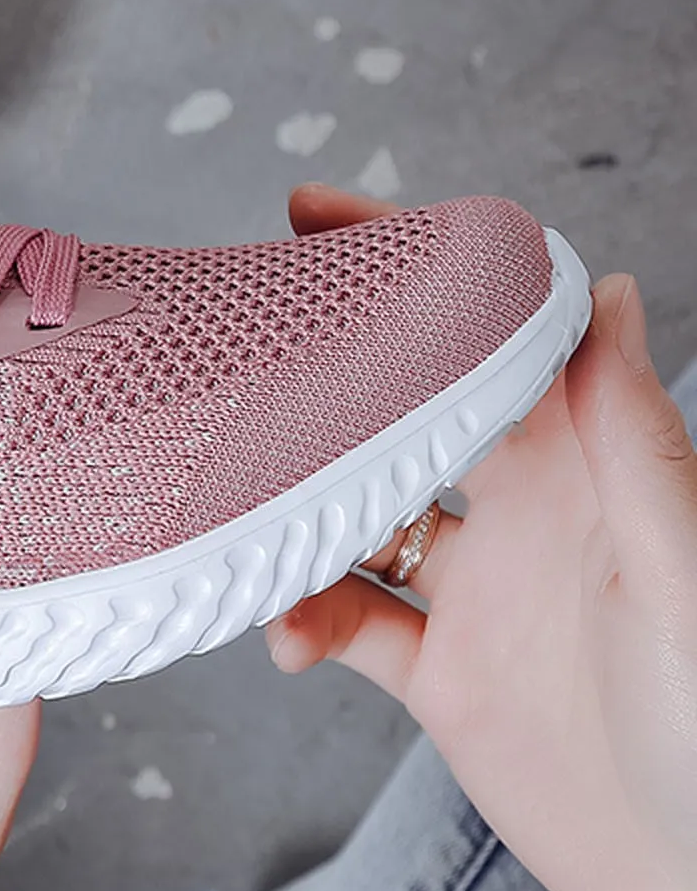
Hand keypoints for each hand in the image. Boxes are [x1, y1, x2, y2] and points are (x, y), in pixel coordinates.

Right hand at [269, 185, 696, 890]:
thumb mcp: (680, 573)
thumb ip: (634, 443)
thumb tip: (604, 292)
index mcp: (588, 468)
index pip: (488, 339)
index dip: (408, 271)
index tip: (319, 221)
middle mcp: (525, 513)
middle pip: (400, 411)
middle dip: (322, 373)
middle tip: (237, 342)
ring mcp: (476, 591)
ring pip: (354, 512)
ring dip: (294, 513)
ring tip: (248, 525)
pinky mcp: (439, 669)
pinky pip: (347, 619)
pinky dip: (301, 619)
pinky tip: (285, 635)